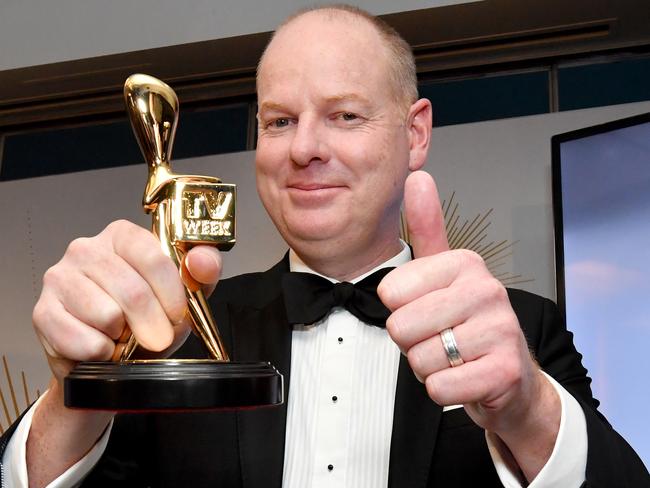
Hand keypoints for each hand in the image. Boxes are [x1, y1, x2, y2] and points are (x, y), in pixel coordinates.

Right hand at [32, 219, 222, 383]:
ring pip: (107, 316)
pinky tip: (102, 347)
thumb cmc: (147, 318)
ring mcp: (60, 278)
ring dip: (123, 338)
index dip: (171, 294)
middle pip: (132, 291)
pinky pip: (82, 340)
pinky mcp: (42, 311)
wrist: (110, 357)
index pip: (153, 257)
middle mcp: (86, 249)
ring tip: (123, 336)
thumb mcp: (185, 293)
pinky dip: (101, 353)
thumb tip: (202, 260)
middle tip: (157, 338)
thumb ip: (202, 271)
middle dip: (153, 324)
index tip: (178, 316)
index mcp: (122, 236)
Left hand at [377, 171, 559, 477]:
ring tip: (455, 356)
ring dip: (428, 367)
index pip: (389, 292)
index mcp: (465, 263)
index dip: (400, 310)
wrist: (511, 376)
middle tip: (442, 338)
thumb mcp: (445, 273)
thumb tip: (418, 175)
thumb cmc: (468, 323)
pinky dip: (443, 390)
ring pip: (418, 359)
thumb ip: (428, 228)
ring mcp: (500, 330)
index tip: (428, 311)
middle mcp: (486, 289)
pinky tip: (466, 377)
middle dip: (412, 342)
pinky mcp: (504, 371)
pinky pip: (438, 387)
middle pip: (400, 327)